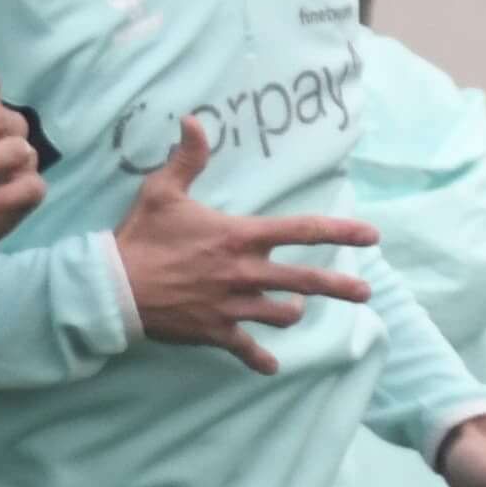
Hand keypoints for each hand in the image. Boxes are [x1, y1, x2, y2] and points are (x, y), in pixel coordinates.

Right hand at [116, 113, 376, 370]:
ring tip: (296, 310)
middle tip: (365, 292)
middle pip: (305, 281)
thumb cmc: (140, 237)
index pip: (301, 231)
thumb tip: (193, 120)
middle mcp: (244, 273)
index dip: (340, 231)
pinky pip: (246, 349)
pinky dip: (259, 359)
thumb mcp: (162, 191)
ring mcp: (232, 306)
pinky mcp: (215, 332)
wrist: (114, 288)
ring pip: (281, 314)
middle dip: (340, 287)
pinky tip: (271, 366)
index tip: (371, 235)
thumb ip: (187, 158)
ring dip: (292, 313)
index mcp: (239, 237)